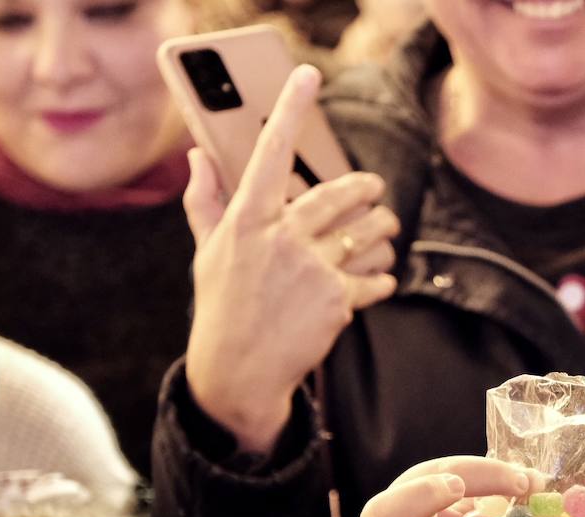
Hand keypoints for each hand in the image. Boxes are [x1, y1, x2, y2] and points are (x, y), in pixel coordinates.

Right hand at [183, 64, 400, 452]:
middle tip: (376, 190)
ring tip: (386, 228)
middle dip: (366, 190)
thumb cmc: (222, 306)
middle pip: (340, 195)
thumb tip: (197, 158)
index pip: (271, 153)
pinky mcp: (337, 300)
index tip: (307, 77)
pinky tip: (381, 278)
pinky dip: (382, 277)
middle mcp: (281, 238)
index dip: (289, 111)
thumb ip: (206, 202)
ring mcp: (311, 268)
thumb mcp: (209, 252)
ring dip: (384, 229)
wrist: (238, 370)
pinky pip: (375, 278)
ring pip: (368, 233)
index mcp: (247, 220)